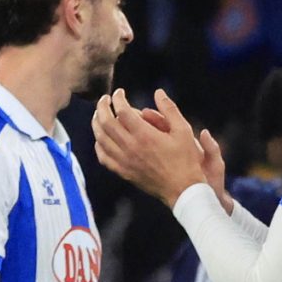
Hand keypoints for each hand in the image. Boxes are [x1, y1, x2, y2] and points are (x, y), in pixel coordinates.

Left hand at [92, 88, 215, 205]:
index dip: (118, 98)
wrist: (182, 189)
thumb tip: (158, 92)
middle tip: (104, 99)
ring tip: (99, 115)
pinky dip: (99, 144)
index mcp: (144, 135)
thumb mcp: (183, 130)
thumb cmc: (185, 160)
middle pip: (106, 122)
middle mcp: (131, 147)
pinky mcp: (123, 172)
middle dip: (102, 107)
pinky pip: (103, 157)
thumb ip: (169, 109)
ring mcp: (124, 161)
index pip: (122, 110)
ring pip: (101, 138)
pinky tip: (101, 138)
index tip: (120, 92)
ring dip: (96, 123)